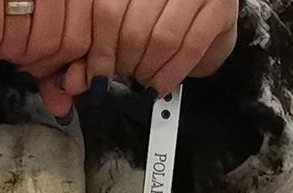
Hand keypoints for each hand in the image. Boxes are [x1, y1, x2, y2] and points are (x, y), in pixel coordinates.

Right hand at [0, 0, 73, 73]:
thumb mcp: (51, 2)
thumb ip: (61, 43)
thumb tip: (62, 103)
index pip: (77, 41)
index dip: (57, 64)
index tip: (42, 67)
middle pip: (51, 47)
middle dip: (29, 62)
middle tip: (15, 58)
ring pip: (23, 42)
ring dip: (5, 55)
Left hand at [59, 0, 240, 97]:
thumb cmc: (164, 11)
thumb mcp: (126, 21)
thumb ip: (98, 49)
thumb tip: (74, 83)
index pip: (108, 10)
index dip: (100, 52)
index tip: (98, 78)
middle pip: (133, 28)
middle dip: (125, 64)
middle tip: (125, 77)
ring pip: (161, 39)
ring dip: (148, 71)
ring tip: (143, 80)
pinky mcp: (219, 8)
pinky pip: (190, 47)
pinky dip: (171, 73)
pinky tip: (161, 84)